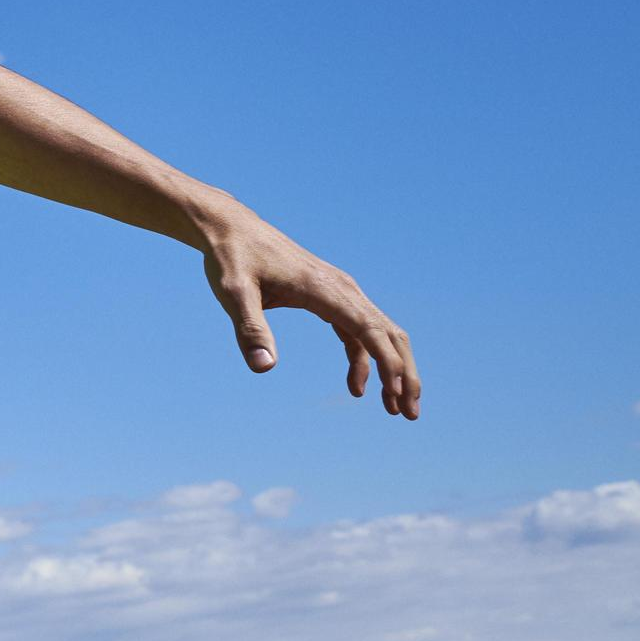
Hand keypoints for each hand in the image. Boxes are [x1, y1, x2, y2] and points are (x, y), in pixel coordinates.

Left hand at [197, 206, 422, 417]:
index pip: (369, 329)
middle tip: (409, 413)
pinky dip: (366, 358)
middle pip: (388, 334)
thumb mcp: (233, 293)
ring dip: (392, 369)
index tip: (398, 392)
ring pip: (380, 333)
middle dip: (405, 373)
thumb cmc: (231, 257)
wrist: (230, 227)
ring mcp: (339, 291)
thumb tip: (264, 367)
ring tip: (393, 408)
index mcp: (323, 288)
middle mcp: (341, 288)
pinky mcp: (330, 295)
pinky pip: (359, 330)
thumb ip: (250, 329)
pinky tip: (357, 385)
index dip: (388, 361)